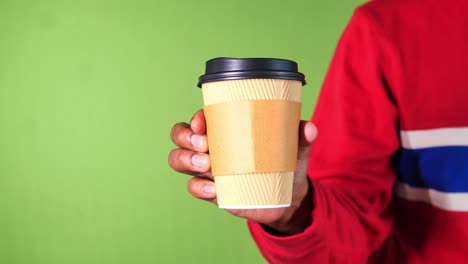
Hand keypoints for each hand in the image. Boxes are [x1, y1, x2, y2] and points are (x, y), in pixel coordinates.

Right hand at [169, 109, 317, 234]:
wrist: (287, 198)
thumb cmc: (285, 164)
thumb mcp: (294, 149)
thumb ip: (300, 136)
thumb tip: (308, 127)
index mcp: (227, 130)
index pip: (201, 118)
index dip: (195, 118)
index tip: (202, 123)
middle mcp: (212, 147)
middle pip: (181, 136)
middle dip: (185, 137)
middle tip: (204, 144)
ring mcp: (208, 170)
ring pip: (179, 159)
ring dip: (185, 159)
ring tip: (206, 164)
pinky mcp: (212, 191)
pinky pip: (194, 187)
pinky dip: (199, 187)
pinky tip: (214, 189)